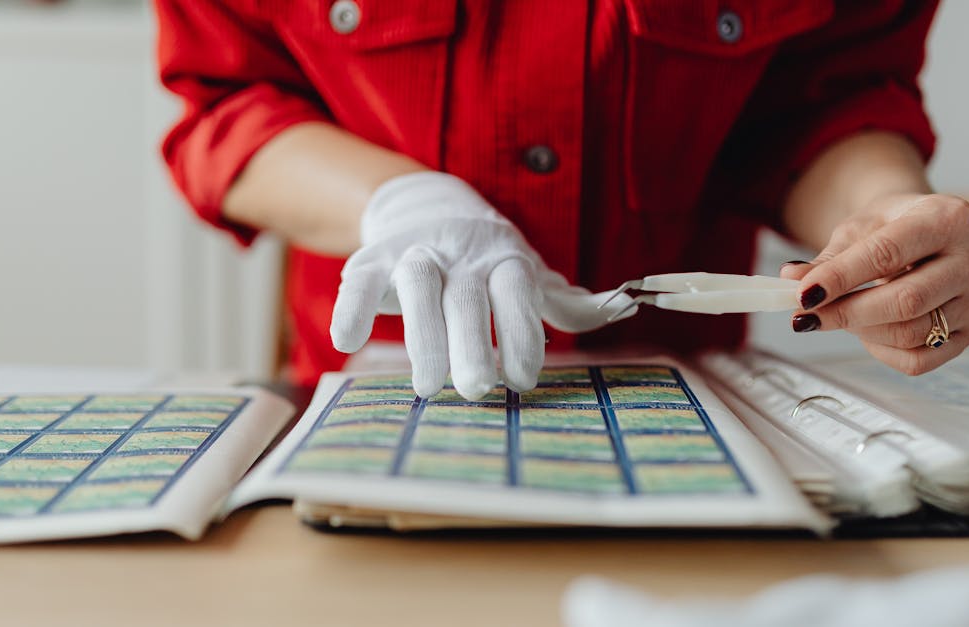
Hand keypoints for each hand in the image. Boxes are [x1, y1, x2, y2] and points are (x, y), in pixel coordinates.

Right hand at [331, 172, 634, 399]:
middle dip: (472, 343)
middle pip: (467, 296)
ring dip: (422, 336)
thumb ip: (564, 299)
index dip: (520, 334)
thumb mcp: (528, 274)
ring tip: (428, 387)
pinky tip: (349, 342)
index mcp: (505, 258)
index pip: (516, 292)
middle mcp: (462, 252)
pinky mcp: (374, 258)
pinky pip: (362, 279)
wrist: (427, 205)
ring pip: (418, 285)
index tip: (523, 381)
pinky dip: (353, 308)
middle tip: (476, 390)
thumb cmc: (488, 260)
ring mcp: (416, 252)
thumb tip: (619, 309)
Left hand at [780, 193, 968, 374]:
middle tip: (805, 315)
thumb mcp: (858, 229)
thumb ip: (827, 258)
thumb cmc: (892, 226)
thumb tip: (791, 279)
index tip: (803, 293)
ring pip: (911, 333)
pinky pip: (920, 359)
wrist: (925, 231)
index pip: (888, 254)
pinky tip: (864, 332)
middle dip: (845, 312)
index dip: (841, 277)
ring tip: (834, 317)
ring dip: (860, 331)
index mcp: (947, 218)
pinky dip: (881, 352)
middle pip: (905, 301)